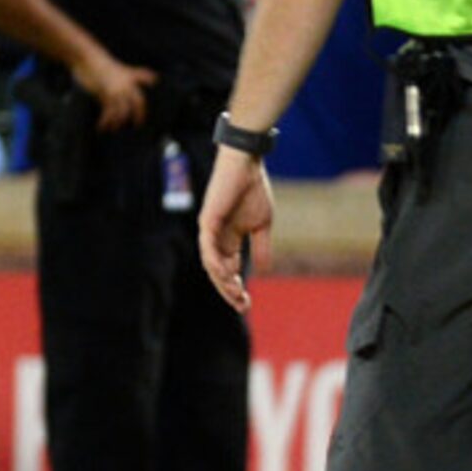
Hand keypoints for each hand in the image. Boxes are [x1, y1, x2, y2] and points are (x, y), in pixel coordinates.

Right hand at [72, 48, 154, 130]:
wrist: (89, 59)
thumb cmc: (105, 66)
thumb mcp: (124, 70)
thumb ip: (137, 77)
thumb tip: (152, 81)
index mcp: (131, 80)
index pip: (141, 99)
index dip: (142, 111)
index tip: (140, 121)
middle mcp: (126, 86)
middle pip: (136, 105)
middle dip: (137, 116)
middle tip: (135, 126)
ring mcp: (116, 90)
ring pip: (121, 111)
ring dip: (117, 122)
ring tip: (113, 129)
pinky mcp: (104, 93)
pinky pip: (108, 111)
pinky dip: (106, 121)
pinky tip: (102, 127)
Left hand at [198, 144, 273, 312]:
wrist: (246, 165)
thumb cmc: (253, 190)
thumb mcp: (262, 225)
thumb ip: (261, 247)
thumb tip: (264, 270)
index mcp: (229, 240)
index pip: (229, 269)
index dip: (236, 287)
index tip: (247, 304)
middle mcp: (216, 238)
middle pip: (218, 272)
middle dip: (229, 290)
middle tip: (242, 305)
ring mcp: (209, 231)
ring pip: (211, 263)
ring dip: (222, 280)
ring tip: (235, 292)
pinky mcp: (207, 220)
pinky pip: (207, 247)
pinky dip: (215, 261)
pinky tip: (225, 272)